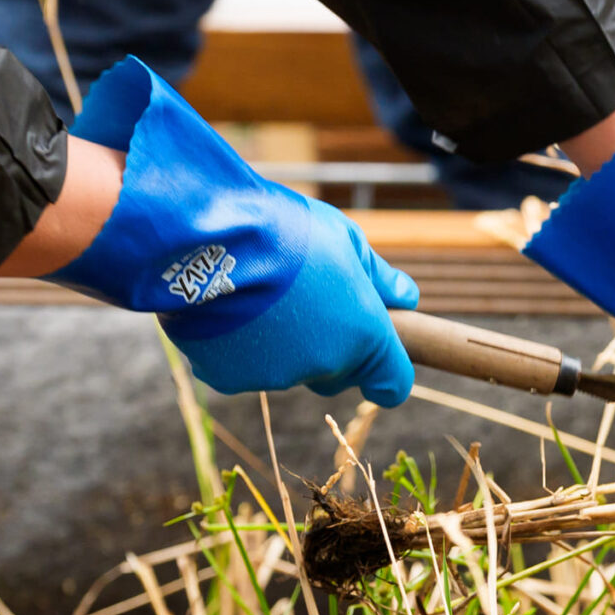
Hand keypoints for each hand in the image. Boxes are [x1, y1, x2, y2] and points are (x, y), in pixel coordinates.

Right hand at [44, 59, 418, 404]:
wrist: (207, 238)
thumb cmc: (284, 230)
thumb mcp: (345, 239)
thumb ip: (378, 277)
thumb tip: (407, 297)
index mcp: (364, 336)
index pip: (392, 384)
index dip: (387, 374)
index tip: (380, 362)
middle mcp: (324, 365)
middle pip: (335, 374)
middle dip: (329, 349)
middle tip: (306, 303)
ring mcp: (274, 377)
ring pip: (286, 369)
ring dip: (280, 344)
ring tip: (258, 293)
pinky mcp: (229, 379)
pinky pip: (242, 367)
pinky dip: (239, 346)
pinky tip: (229, 307)